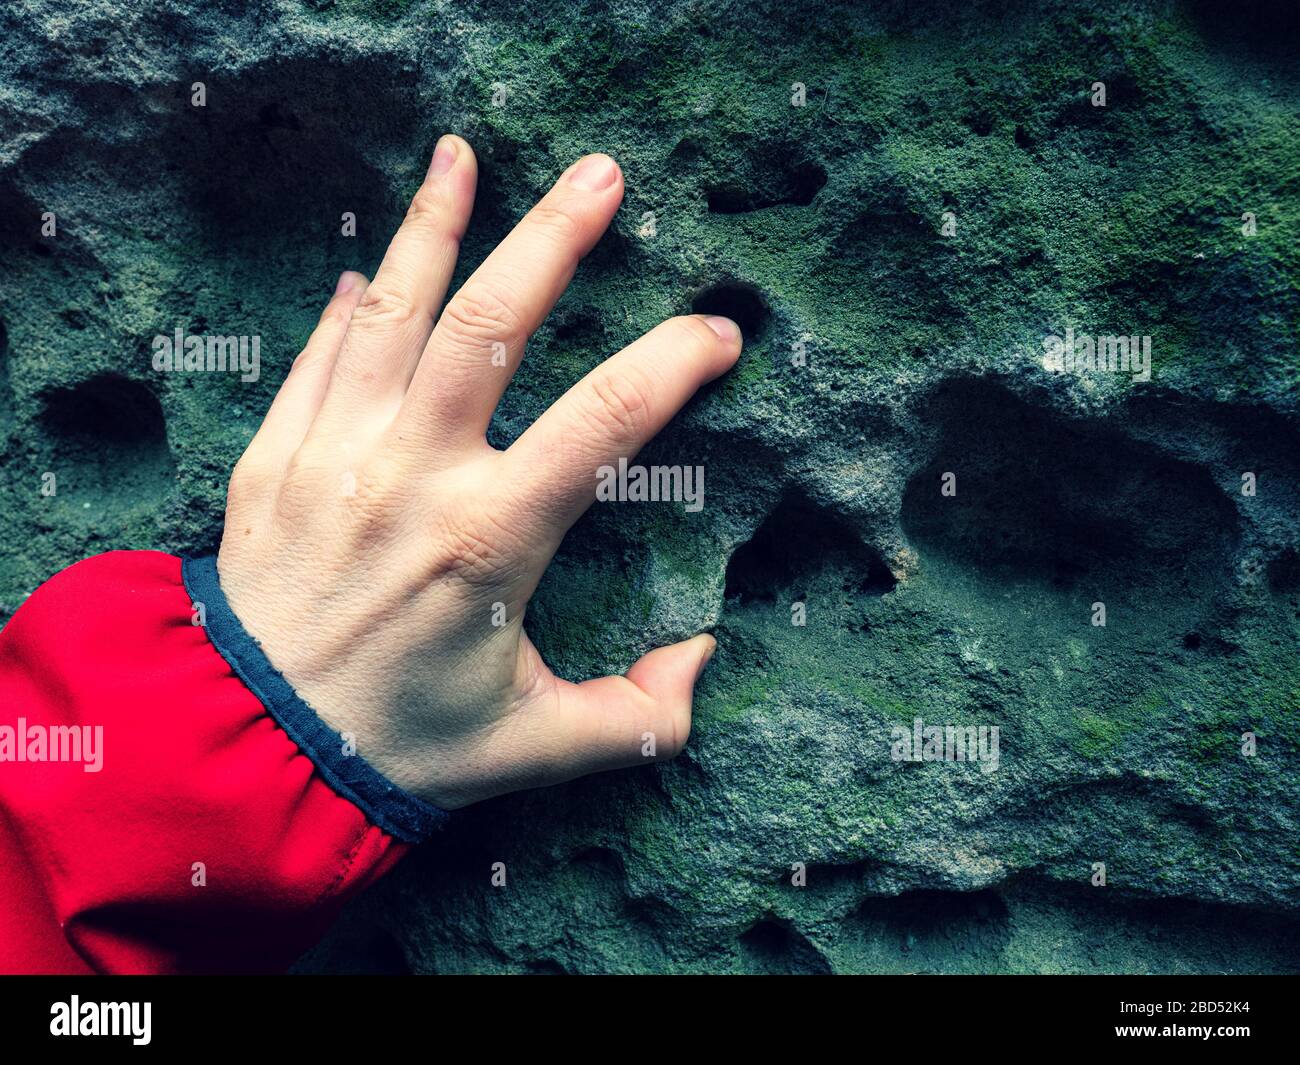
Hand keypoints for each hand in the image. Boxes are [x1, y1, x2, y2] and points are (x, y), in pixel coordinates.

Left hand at [216, 137, 740, 808]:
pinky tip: (367, 271)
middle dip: (554, 239)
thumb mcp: (535, 748)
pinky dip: (346, 309)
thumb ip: (637, 716)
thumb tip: (702, 659)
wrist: (247, 751)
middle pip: (489, 325)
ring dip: (432, 227)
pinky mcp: (273, 459)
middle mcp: (411, 477)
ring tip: (462, 157)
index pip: (605, 420)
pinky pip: (317, 359)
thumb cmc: (402, 745)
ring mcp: (333, 456)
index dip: (674, 363)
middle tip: (601, 176)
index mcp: (490, 540)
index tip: (718, 333)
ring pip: (391, 314)